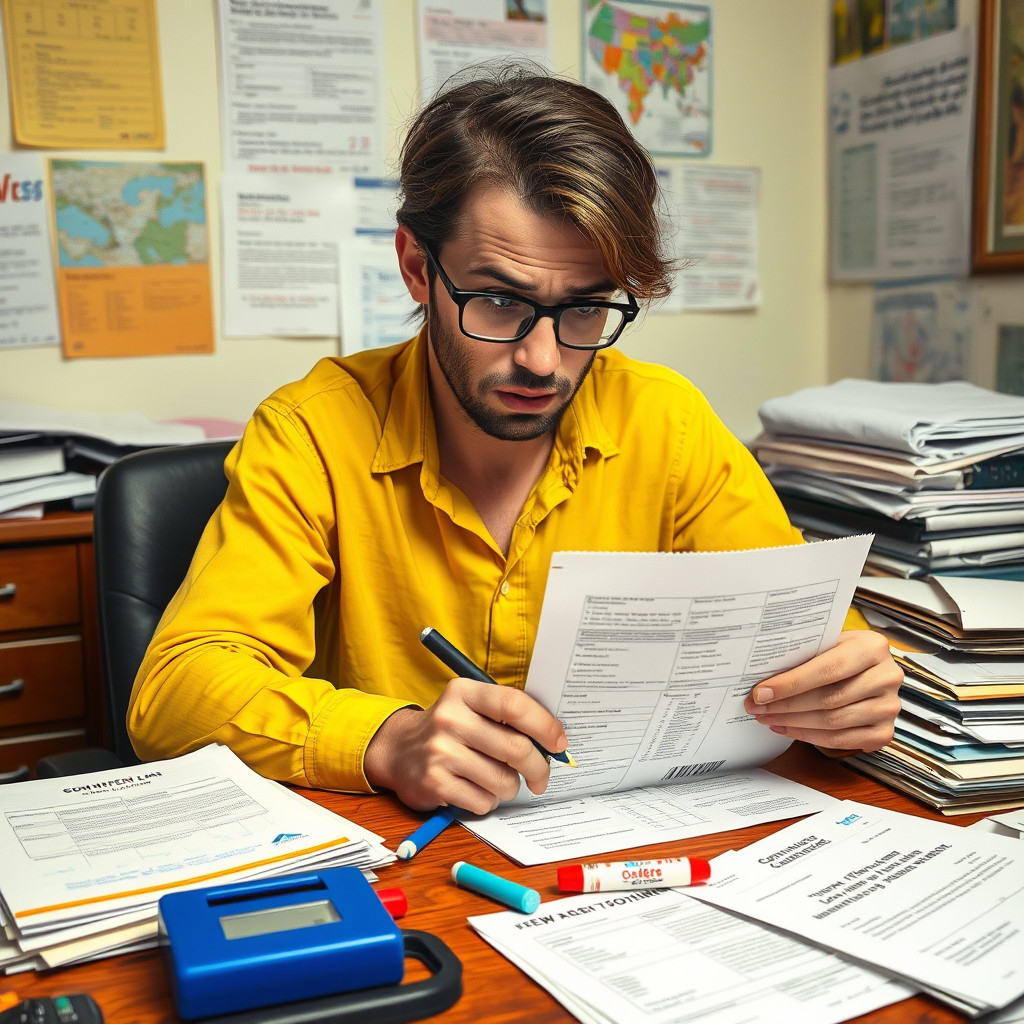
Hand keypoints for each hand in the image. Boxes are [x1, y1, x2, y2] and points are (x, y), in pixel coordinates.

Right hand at [363, 677, 568, 813]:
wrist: (397, 751)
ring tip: (498, 780)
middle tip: (541, 777)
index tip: (559, 743)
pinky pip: (483, 801)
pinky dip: (488, 801)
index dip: (545, 725)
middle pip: (516, 748)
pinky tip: (476, 790)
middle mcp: (450, 718)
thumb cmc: (450, 729)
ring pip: (503, 780)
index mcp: (464, 692)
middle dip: (538, 768)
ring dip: (510, 787)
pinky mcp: (434, 783)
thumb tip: (555, 740)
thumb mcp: (470, 707)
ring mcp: (440, 752)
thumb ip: (506, 715)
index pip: (514, 705)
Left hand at [743, 629, 901, 752]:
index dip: (791, 683)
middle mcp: (887, 677)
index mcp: (872, 647)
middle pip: (829, 699)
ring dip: (794, 723)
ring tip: (768, 718)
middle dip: (786, 706)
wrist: (870, 667)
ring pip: (833, 723)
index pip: (828, 669)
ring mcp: (889, 707)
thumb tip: (762, 679)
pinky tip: (788, 729)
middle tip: (758, 707)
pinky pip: (841, 741)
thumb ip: (805, 655)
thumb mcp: (829, 642)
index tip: (761, 692)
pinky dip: (809, 737)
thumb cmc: (841, 652)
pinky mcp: (884, 732)